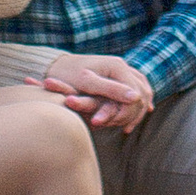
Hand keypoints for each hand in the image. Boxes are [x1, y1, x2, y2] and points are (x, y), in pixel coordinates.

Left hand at [40, 52, 156, 132]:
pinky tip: (134, 113)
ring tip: (129, 126)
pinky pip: (134, 87)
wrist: (56, 65)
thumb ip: (111, 89)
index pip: (135, 92)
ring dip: (137, 108)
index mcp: (117, 66)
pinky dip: (135, 101)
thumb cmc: (68, 75)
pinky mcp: (115, 75)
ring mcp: (119, 69)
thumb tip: (136, 98)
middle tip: (127, 129)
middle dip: (135, 112)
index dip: (131, 111)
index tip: (125, 128)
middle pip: (140, 92)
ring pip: (139, 90)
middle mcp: (120, 66)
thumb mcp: (88, 83)